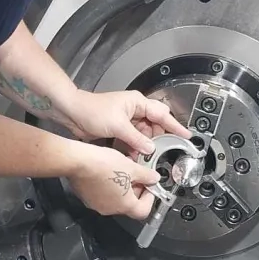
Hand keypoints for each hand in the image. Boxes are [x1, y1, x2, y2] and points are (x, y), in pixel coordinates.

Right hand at [66, 144, 160, 219]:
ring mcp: (97, 204)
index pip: (144, 211)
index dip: (150, 198)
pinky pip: (102, 195)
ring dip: (122, 187)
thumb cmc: (102, 164)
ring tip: (122, 170)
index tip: (149, 186)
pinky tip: (108, 171)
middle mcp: (110, 209)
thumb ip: (147, 175)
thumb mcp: (132, 167)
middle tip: (137, 175)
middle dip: (136, 189)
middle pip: (129, 205)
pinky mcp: (86, 197)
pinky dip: (108, 186)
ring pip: (115, 199)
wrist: (77, 160)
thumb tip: (154, 178)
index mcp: (124, 205)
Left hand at [68, 89, 191, 154]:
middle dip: (159, 139)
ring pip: (144, 135)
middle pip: (155, 126)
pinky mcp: (119, 129)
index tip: (186, 136)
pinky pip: (133, 140)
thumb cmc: (91, 110)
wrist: (72, 113)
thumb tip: (150, 148)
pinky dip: (135, 148)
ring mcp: (126, 120)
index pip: (162, 115)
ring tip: (147, 156)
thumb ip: (136, 139)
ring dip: (145, 146)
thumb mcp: (118, 126)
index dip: (175, 127)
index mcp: (137, 102)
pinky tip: (135, 156)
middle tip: (164, 151)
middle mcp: (134, 110)